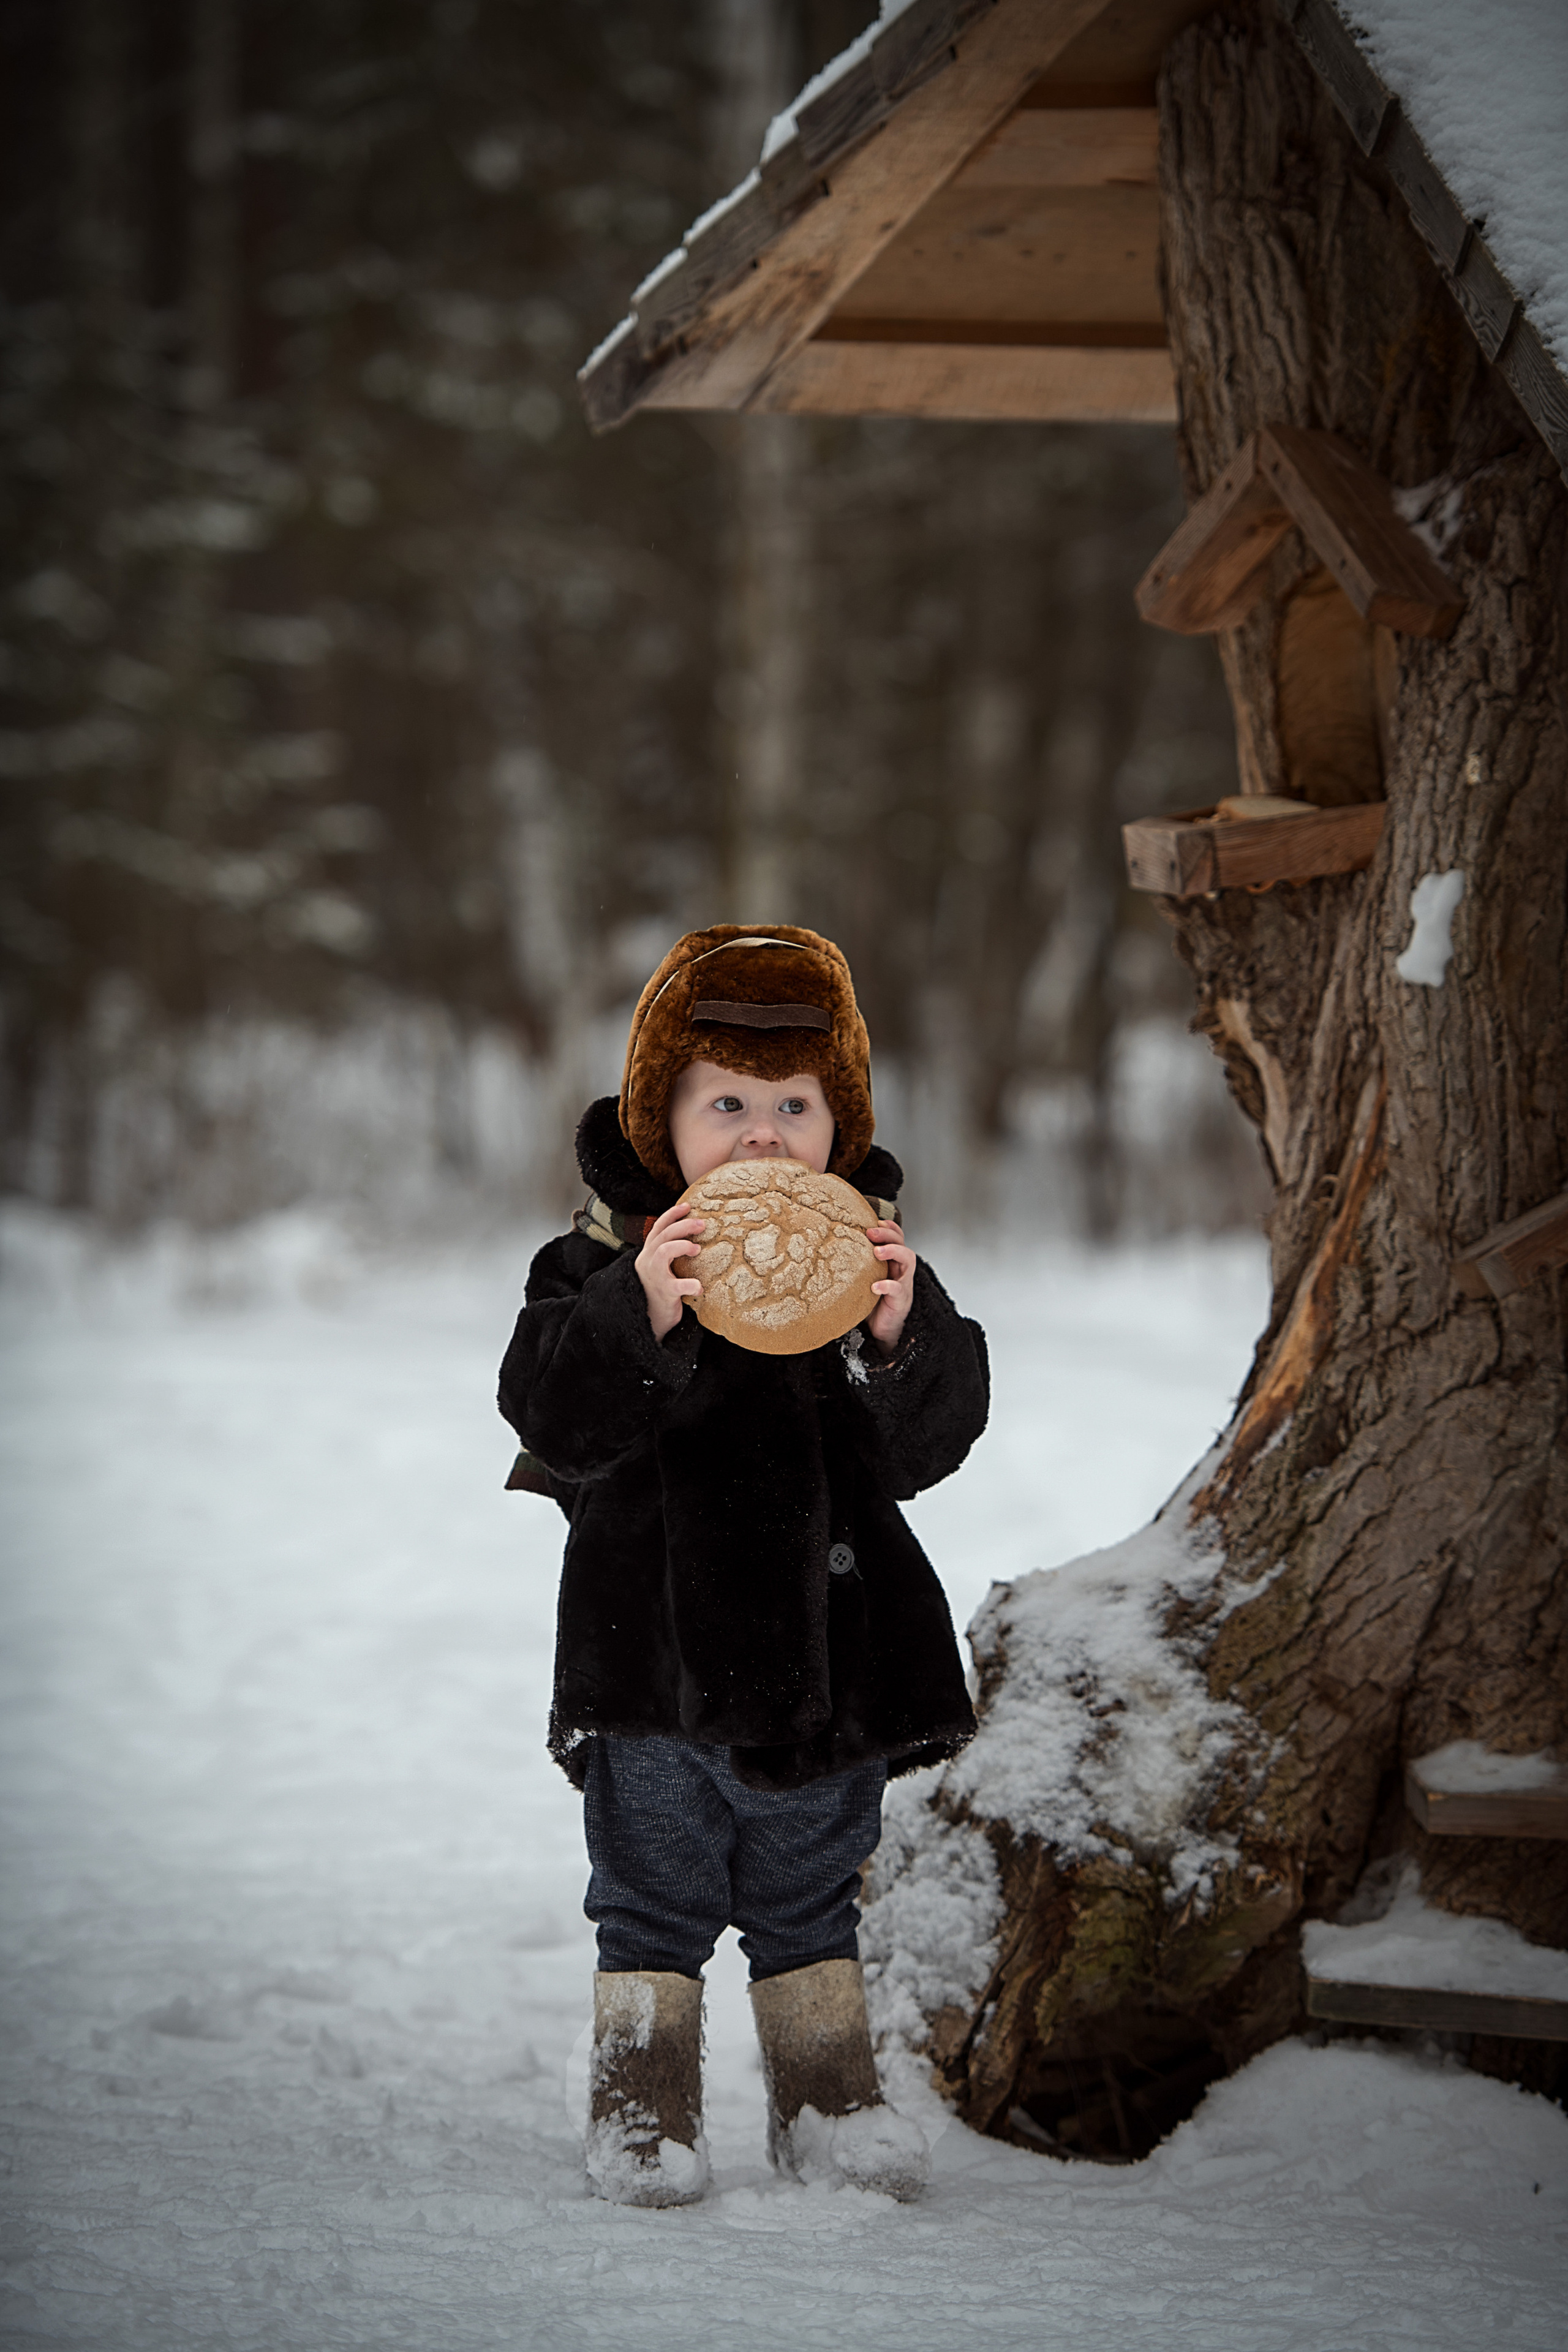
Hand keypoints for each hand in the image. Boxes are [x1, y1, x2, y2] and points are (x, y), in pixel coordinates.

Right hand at [634, 1201, 706, 1340]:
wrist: (649, 1319)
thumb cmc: (660, 1290)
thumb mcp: (661, 1268)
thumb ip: (669, 1252)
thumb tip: (693, 1235)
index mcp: (649, 1253)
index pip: (658, 1228)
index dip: (672, 1214)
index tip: (688, 1205)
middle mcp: (648, 1261)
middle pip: (664, 1235)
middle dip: (683, 1226)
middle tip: (702, 1224)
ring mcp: (655, 1277)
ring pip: (663, 1251)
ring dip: (682, 1245)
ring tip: (697, 1249)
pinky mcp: (664, 1293)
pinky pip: (677, 1286)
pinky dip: (690, 1284)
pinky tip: (699, 1287)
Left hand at [866, 1221, 914, 1358]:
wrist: (881, 1329)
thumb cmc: (871, 1302)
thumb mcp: (862, 1279)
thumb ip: (853, 1265)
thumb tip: (821, 1251)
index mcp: (891, 1262)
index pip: (896, 1237)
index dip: (889, 1227)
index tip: (874, 1220)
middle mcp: (900, 1270)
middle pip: (902, 1243)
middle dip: (888, 1234)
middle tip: (871, 1232)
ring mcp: (903, 1284)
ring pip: (908, 1260)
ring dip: (894, 1251)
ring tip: (877, 1252)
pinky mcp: (901, 1300)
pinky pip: (898, 1289)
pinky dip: (888, 1285)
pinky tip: (875, 1286)